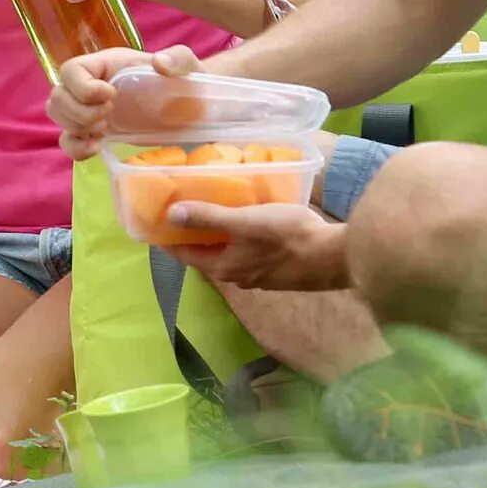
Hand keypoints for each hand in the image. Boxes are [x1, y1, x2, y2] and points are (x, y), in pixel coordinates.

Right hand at [49, 44, 196, 157]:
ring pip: (56, 115)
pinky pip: (68, 141)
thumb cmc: (186, 83)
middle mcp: (92, 85)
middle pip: (57, 96)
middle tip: (108, 116)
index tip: (110, 96)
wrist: (191, 110)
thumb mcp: (189, 66)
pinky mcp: (95, 133)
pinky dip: (75, 148)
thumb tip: (159, 63)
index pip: (72, 69)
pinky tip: (97, 148)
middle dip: (78, 111)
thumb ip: (179, 59)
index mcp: (108, 65)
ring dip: (75, 126)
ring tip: (104, 130)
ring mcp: (90, 110)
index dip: (81, 86)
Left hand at [161, 200, 350, 291]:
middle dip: (192, 236)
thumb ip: (209, 217)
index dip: (168, 238)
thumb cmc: (287, 236)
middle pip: (205, 256)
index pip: (185, 254)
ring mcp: (257, 277)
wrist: (333, 257)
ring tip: (212, 213)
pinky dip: (237, 241)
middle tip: (182, 210)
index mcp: (223, 267)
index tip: (154, 223)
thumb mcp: (245, 221)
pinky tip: (245, 225)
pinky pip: (246, 255)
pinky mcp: (275, 272)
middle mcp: (236, 277)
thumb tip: (170, 215)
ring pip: (227, 255)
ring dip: (216, 238)